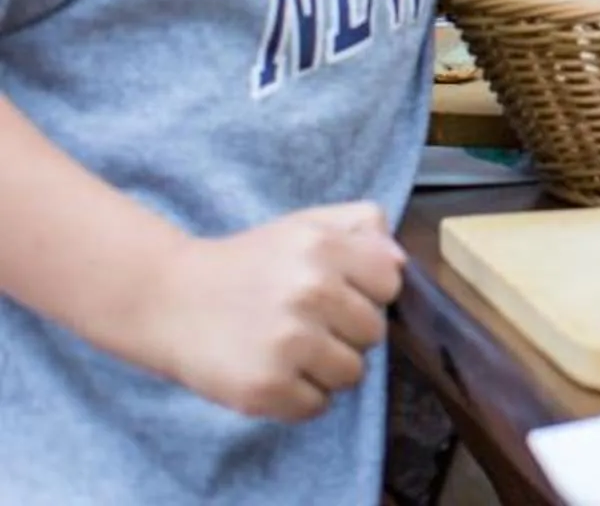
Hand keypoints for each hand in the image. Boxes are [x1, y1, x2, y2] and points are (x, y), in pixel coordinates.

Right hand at [160, 203, 403, 421]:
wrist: (167, 300)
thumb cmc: (247, 264)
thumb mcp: (303, 225)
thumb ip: (360, 225)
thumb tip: (401, 259)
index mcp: (324, 248)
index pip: (390, 283)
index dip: (367, 293)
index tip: (338, 294)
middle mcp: (310, 292)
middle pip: (374, 333)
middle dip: (346, 332)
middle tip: (307, 325)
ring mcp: (288, 343)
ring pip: (352, 374)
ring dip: (327, 369)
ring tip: (290, 351)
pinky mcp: (264, 388)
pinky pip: (317, 406)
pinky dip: (300, 398)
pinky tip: (274, 373)